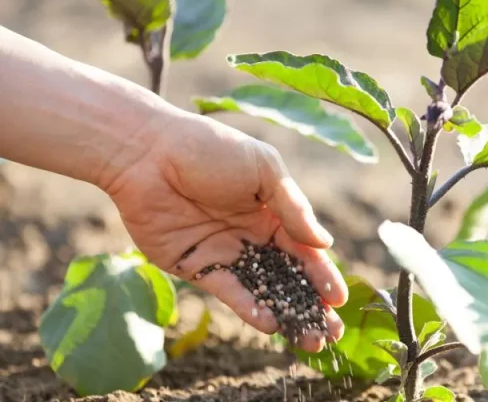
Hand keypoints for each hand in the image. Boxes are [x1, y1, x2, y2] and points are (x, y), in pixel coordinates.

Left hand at [102, 112, 346, 351]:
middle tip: (332, 332)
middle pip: (288, 276)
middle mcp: (252, 235)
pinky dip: (250, 308)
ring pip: (263, 290)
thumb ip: (293, 208)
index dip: (323, 274)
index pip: (305, 249)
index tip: (339, 299)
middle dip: (311, 304)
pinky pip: (229, 291)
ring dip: (286, 314)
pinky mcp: (197, 266)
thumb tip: (324, 243)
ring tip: (309, 340)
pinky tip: (271, 324)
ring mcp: (226, 252)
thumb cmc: (210, 149)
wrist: (147, 152)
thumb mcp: (263, 169)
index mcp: (272, 211)